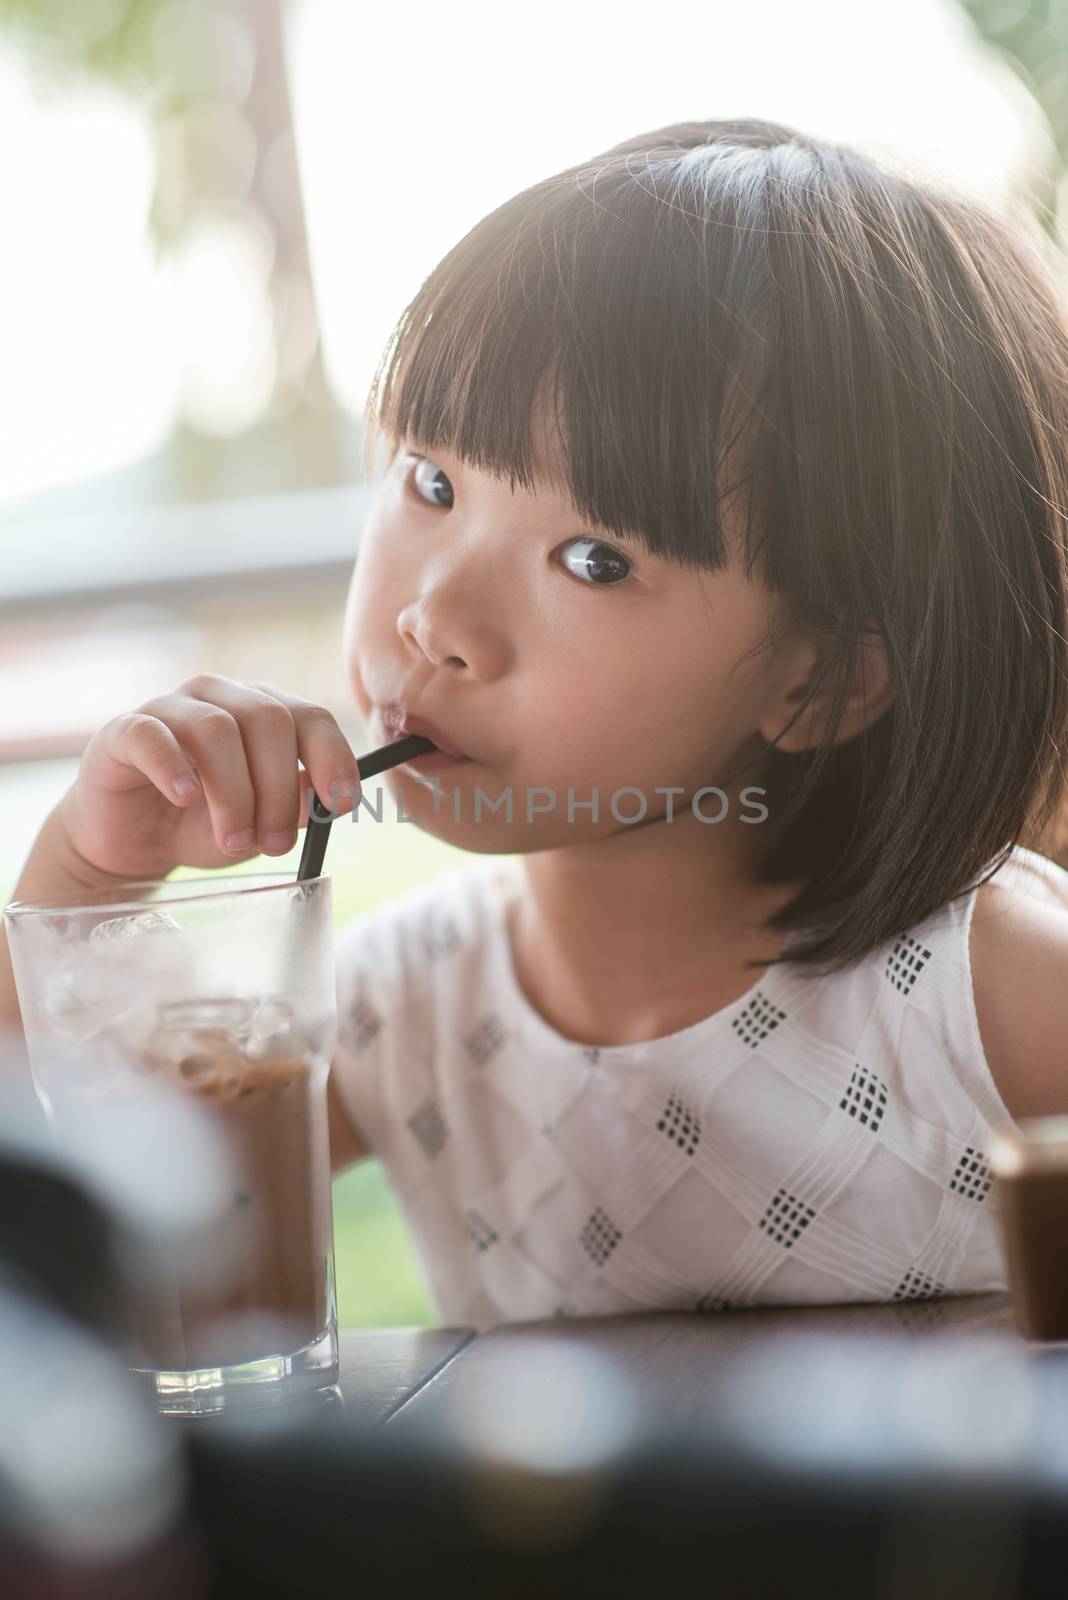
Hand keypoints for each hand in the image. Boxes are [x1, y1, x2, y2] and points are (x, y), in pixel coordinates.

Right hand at [54, 674, 363, 881]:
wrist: (131, 841)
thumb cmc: (202, 824)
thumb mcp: (259, 824)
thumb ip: (294, 807)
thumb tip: (324, 800)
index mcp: (264, 712)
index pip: (312, 717)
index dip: (334, 758)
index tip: (343, 805)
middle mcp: (222, 698)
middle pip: (269, 721)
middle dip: (280, 790)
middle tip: (274, 845)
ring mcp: (171, 707)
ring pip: (217, 730)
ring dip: (234, 793)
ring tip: (234, 841)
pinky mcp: (125, 729)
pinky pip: (152, 734)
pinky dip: (174, 767)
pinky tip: (186, 798)